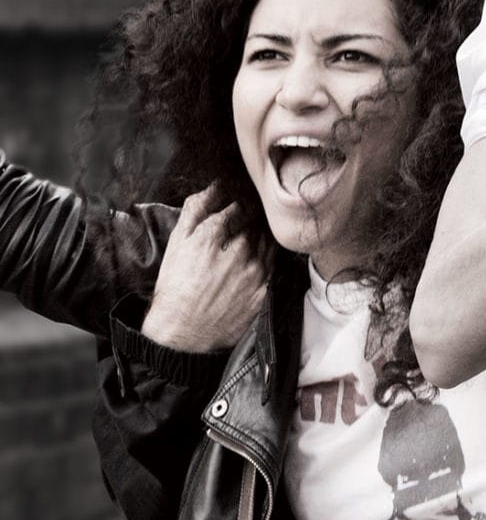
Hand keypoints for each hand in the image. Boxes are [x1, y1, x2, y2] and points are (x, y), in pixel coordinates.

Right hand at [142, 191, 266, 353]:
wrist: (182, 332)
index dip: (239, 205)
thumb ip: (195, 211)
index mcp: (212, 237)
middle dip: (252, 220)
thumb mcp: (177, 244)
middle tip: (245, 224)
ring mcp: (254, 272)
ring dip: (261, 238)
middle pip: (257, 223)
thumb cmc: (176, 286)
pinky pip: (274, 265)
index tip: (238, 208)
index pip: (238, 206)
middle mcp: (237, 252)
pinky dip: (267, 259)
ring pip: (268, 242)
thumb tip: (213, 187)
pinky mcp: (265, 290)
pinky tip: (254, 263)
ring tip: (246, 246)